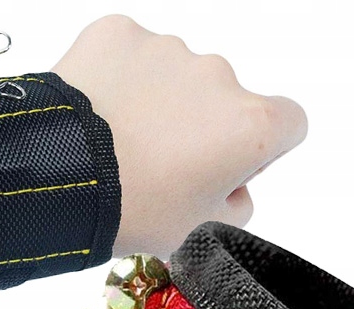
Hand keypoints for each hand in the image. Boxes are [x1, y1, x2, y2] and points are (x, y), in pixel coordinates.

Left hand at [53, 15, 307, 257]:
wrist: (63, 178)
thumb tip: (232, 189)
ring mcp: (169, 49)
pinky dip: (123, 81)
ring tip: (124, 145)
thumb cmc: (136, 209)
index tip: (235, 167)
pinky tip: (102, 118)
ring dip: (163, 103)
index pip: (290, 123)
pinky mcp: (121, 33)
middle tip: (164, 167)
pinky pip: (133, 56)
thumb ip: (236, 206)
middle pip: (228, 99)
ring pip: (178, 76)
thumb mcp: (201, 230)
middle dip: (205, 127)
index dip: (266, 148)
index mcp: (251, 126)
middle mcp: (219, 76)